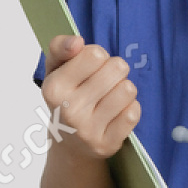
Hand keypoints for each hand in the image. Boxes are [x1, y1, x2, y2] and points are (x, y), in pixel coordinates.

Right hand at [40, 35, 140, 161]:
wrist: (68, 141)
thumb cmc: (66, 96)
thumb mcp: (56, 68)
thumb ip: (61, 46)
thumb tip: (77, 42)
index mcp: (53, 88)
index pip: (95, 54)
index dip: (98, 56)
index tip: (90, 67)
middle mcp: (69, 111)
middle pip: (117, 69)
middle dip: (115, 70)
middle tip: (104, 81)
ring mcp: (88, 131)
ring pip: (128, 90)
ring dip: (124, 88)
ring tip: (111, 96)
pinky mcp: (106, 144)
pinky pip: (134, 113)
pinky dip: (130, 108)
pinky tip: (117, 113)